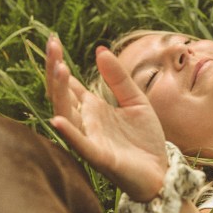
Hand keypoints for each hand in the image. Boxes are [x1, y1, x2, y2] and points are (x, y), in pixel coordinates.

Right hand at [45, 35, 168, 200]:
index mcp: (92, 108)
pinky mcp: (100, 157)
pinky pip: (80, 144)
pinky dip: (68, 132)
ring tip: (59, 69)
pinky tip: (57, 119)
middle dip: (54, 71)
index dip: (59, 63)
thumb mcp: (135, 100)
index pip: (68, 83)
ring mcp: (90, 139)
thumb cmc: (145, 139)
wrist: (161, 172)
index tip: (54, 40)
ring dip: (60, 93)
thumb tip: (100, 50)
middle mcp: (85, 122)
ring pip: (66, 114)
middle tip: (52, 45)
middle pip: (62, 94)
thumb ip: (119, 78)